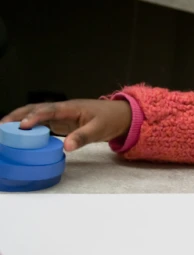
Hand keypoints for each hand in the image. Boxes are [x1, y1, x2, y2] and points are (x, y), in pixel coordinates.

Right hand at [1, 100, 131, 151]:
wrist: (121, 116)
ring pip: (37, 115)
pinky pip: (43, 123)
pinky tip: (21, 134)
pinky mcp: (62, 123)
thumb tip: (66, 147)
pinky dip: (31, 127)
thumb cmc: (111, 119)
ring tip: (5, 129)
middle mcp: (63, 109)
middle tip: (3, 125)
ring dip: (21, 120)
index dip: (35, 117)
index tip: (22, 126)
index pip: (49, 111)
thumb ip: (83, 137)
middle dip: (19, 115)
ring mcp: (61, 115)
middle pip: (37, 109)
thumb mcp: (99, 129)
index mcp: (71, 108)